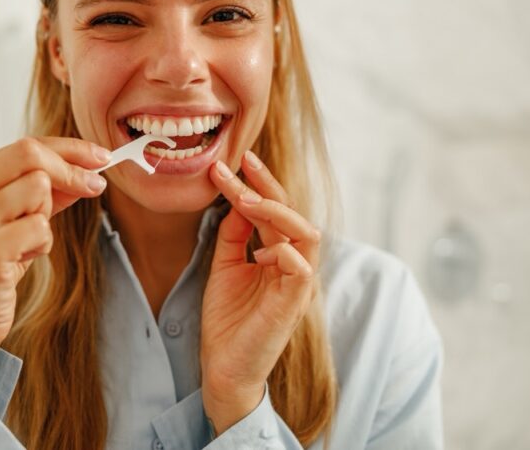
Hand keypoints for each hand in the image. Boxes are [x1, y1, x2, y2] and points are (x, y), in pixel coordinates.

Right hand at [0, 137, 110, 383]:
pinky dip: (42, 245)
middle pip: (30, 154)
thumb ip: (43, 194)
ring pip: (38, 189)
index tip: (101, 158)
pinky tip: (21, 260)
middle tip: (94, 188)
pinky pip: (39, 228)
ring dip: (46, 217)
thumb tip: (85, 170)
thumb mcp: (14, 222)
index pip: (25, 145)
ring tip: (27, 243)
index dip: (70, 149)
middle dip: (70, 170)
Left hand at [201, 151, 321, 433]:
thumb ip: (234, 234)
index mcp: (279, 254)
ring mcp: (297, 284)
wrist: (223, 367)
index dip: (254, 183)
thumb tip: (237, 198)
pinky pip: (303, 269)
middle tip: (242, 161)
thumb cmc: (228, 320)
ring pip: (306, 233)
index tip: (228, 163)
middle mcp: (294, 264)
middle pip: (292, 213)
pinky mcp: (294, 304)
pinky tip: (261, 250)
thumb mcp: (225, 266)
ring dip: (276, 211)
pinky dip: (285, 251)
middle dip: (267, 183)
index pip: (274, 210)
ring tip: (246, 199)